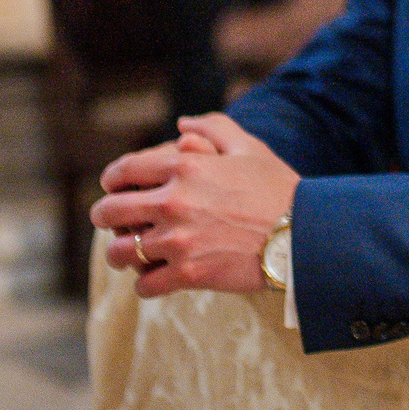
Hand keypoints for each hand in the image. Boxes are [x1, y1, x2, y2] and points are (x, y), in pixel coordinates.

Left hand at [89, 113, 300, 296]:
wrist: (304, 235)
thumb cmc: (278, 188)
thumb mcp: (249, 147)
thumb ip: (213, 127)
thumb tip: (181, 124)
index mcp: (184, 167)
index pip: (124, 171)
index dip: (111, 180)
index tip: (111, 188)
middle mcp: (174, 203)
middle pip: (111, 212)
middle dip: (104, 216)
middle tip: (111, 222)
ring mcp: (178, 241)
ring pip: (120, 252)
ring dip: (121, 253)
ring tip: (129, 254)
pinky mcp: (189, 274)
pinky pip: (145, 285)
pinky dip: (146, 284)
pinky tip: (155, 279)